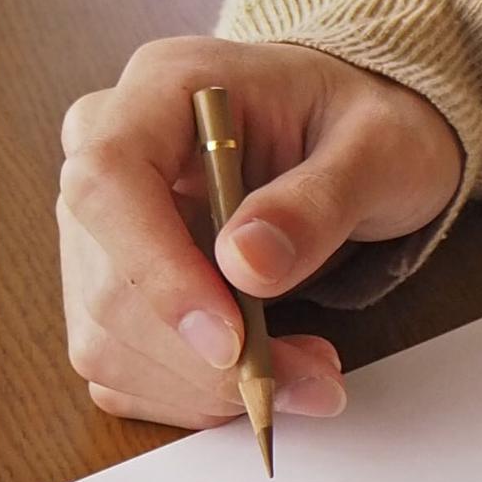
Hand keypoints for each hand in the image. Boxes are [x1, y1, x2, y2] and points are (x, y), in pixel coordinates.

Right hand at [59, 36, 463, 428]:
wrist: (363, 137)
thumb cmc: (370, 123)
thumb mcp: (380, 148)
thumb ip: (317, 201)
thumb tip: (245, 263)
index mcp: (164, 87)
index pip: (108, 181)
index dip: (157, 272)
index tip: (230, 339)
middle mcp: (111, 149)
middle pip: (106, 279)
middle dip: (204, 356)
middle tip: (310, 378)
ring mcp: (102, 222)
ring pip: (106, 337)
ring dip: (205, 387)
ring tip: (309, 373)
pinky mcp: (114, 282)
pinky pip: (122, 365)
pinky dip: (192, 394)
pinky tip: (266, 374)